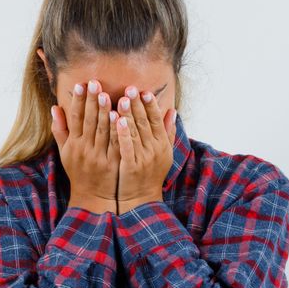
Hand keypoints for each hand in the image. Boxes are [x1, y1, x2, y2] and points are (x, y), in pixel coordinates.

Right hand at [51, 78, 119, 213]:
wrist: (94, 197)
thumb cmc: (79, 171)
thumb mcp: (65, 152)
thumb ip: (60, 130)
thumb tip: (54, 108)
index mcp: (73, 144)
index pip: (75, 118)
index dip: (78, 101)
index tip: (80, 85)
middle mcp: (85, 149)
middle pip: (89, 121)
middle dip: (91, 101)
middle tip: (94, 82)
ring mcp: (99, 156)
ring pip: (102, 130)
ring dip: (104, 111)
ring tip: (107, 94)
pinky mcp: (113, 162)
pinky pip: (115, 143)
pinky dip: (117, 130)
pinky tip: (120, 116)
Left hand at [114, 86, 176, 213]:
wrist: (140, 199)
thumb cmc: (150, 174)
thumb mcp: (163, 153)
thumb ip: (167, 132)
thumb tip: (172, 110)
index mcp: (162, 144)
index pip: (156, 119)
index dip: (150, 104)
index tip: (143, 90)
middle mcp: (155, 149)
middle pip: (145, 122)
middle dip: (138, 104)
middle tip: (130, 88)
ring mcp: (143, 157)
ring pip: (136, 132)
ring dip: (128, 114)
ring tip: (121, 99)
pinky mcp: (131, 165)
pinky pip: (126, 146)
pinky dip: (122, 132)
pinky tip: (116, 120)